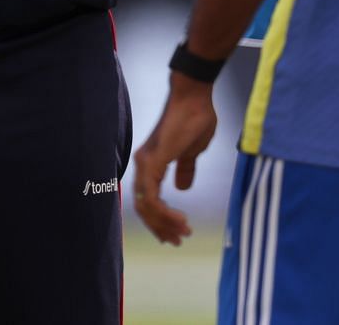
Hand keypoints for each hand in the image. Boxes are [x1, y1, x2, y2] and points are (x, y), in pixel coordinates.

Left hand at [132, 75, 217, 243]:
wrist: (195, 97)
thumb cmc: (196, 119)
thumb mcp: (192, 152)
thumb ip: (185, 169)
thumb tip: (182, 188)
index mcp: (151, 163)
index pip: (147, 199)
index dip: (159, 219)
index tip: (176, 233)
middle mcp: (142, 165)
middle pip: (143, 207)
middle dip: (161, 227)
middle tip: (178, 240)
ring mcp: (145, 163)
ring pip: (145, 206)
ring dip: (164, 223)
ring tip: (183, 232)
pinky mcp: (153, 162)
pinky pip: (151, 197)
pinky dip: (163, 213)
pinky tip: (180, 220)